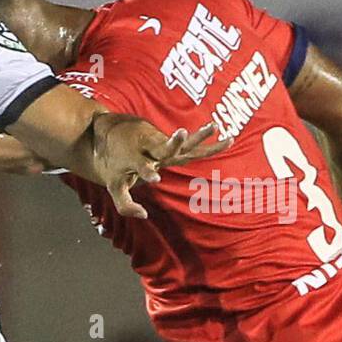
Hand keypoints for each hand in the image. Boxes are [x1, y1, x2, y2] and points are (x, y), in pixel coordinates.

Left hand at [91, 115, 231, 219]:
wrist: (112, 130)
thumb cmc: (114, 162)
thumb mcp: (113, 186)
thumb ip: (125, 205)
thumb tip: (144, 215)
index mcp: (133, 159)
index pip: (140, 166)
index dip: (146, 171)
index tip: (154, 178)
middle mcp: (148, 149)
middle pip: (162, 146)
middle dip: (172, 142)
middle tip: (182, 132)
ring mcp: (161, 143)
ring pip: (182, 142)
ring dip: (199, 136)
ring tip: (215, 126)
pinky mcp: (170, 141)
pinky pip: (192, 143)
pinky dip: (207, 141)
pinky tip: (229, 139)